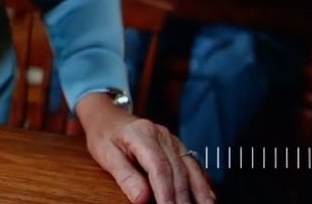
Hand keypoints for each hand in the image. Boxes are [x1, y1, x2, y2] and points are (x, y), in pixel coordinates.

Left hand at [79, 96, 213, 203]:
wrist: (108, 116)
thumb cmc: (104, 135)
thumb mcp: (105, 155)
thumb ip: (125, 177)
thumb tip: (142, 199)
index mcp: (142, 134)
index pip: (159, 168)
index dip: (166, 192)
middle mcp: (162, 135)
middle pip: (178, 170)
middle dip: (183, 197)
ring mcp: (172, 139)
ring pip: (191, 168)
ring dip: (199, 192)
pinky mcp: (177, 146)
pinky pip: (193, 164)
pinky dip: (201, 182)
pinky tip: (207, 197)